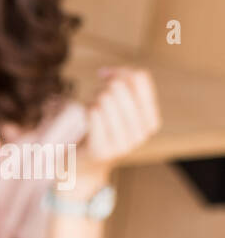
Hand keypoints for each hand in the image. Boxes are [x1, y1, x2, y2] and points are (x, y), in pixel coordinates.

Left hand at [70, 66, 161, 195]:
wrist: (87, 166)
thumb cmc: (104, 129)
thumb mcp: (120, 108)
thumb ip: (121, 85)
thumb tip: (106, 72)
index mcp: (151, 121)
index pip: (139, 79)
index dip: (120, 71)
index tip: (106, 75)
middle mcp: (141, 134)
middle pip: (119, 87)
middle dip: (103, 87)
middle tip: (96, 97)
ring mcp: (123, 144)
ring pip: (104, 99)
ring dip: (93, 99)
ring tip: (92, 109)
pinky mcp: (102, 149)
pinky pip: (93, 113)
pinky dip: (87, 109)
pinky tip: (87, 117)